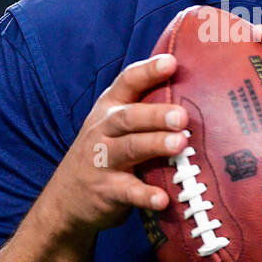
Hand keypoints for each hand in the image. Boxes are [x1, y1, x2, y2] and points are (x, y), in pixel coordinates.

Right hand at [43, 52, 189, 237]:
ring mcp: (102, 160)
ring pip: (129, 149)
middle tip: (182, 115)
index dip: (148, 71)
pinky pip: (127, 191)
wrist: (65, 199)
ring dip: (155, 145)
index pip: (127, 82)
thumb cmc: (104, 153)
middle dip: (156, 114)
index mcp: (110, 108)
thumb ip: (144, 110)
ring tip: (180, 144)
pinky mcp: (106, 191)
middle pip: (129, 117)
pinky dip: (145, 195)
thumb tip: (195, 89)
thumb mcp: (114, 126)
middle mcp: (104, 130)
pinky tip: (163, 199)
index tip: (171, 63)